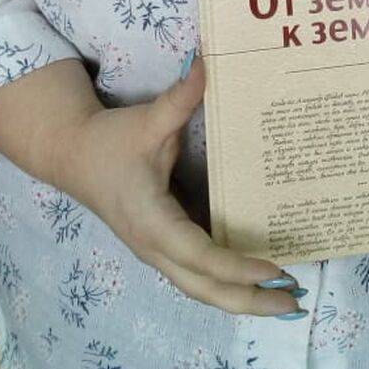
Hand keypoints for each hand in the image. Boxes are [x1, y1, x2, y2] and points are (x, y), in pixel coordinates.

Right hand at [60, 60, 302, 317]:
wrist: (72, 155)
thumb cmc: (109, 141)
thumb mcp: (146, 121)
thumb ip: (179, 99)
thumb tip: (208, 65)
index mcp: (152, 221)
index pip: (200, 255)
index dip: (237, 266)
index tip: (273, 268)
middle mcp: (156, 247)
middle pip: (205, 288)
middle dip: (249, 300)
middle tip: (296, 303)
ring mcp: (158, 251)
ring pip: (201, 288)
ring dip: (241, 297)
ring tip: (287, 299)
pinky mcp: (163, 244)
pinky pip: (198, 273)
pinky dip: (227, 282)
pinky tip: (258, 279)